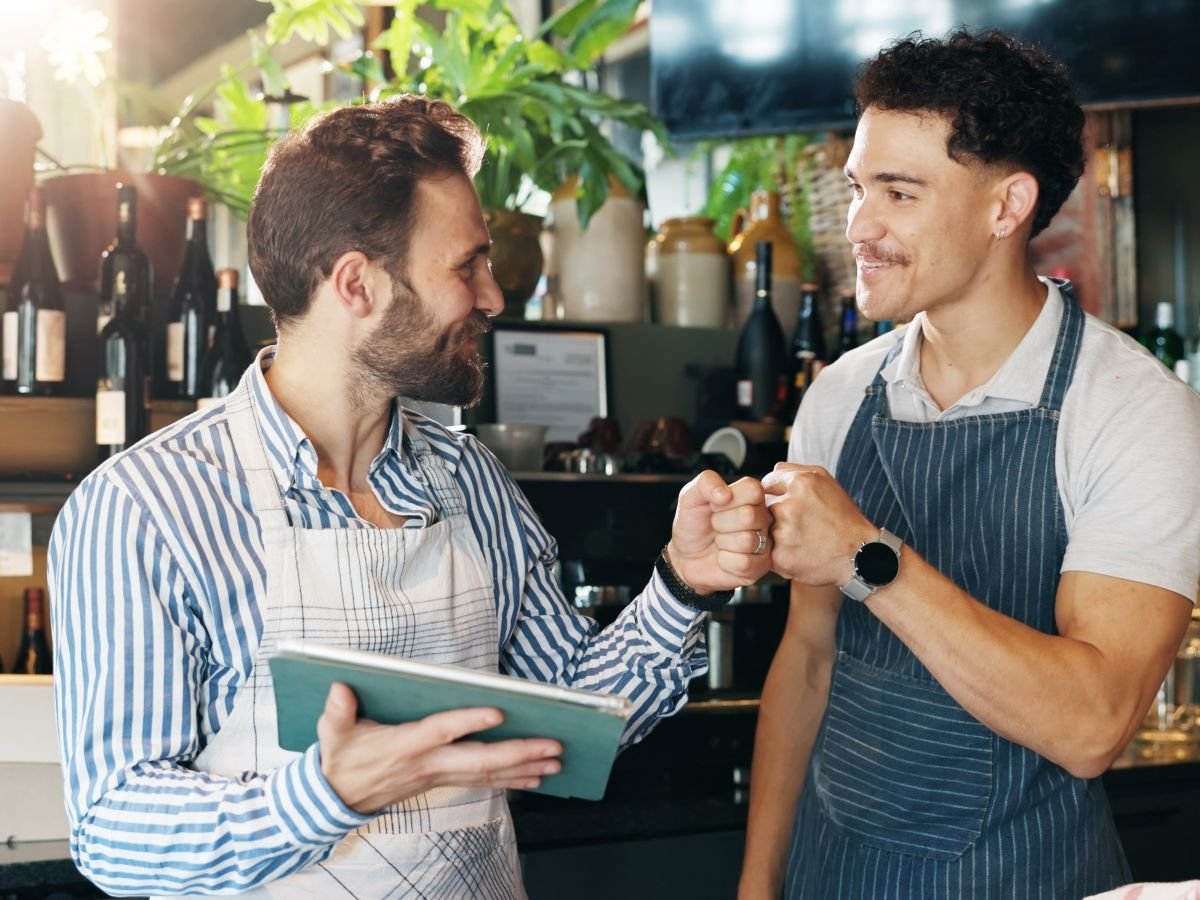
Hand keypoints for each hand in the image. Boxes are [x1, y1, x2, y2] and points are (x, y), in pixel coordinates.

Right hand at [317, 683, 561, 813]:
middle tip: (553, 745)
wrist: (338, 799)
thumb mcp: (332, 733)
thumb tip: (339, 688)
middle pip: (479, 760)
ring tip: (557, 761)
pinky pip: (484, 781)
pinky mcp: (443, 781)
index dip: (468, 722)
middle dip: (519, 752)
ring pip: (488, 774)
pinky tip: (536, 776)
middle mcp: (428, 763)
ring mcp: (438, 775)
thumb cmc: (341, 758)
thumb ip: (337, 712)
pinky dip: (512, 779)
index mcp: (405, 745)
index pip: (441, 731)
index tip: (497, 712)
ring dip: (525, 767)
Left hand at [667, 471, 772, 593]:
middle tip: (715, 526)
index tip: (714, 505)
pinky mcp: (760, 566)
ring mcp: (764, 542)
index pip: (753, 489)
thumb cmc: (693, 525)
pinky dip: (725, 561)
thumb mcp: (691, 497)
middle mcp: (762, 518)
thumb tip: (725, 493)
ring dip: (722, 542)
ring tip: (719, 541)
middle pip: (748, 516)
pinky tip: (723, 557)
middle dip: (720, 522)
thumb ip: (706, 482)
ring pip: (747, 540)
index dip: (727, 499)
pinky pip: (744, 563)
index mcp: (750, 497)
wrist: (685, 556)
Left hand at [761, 463, 876, 586]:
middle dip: (776, 513)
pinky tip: (800, 552)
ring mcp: (783, 533)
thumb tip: (772, 471)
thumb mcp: (825, 481)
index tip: (792, 503)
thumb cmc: (842, 517)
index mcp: (800, 484)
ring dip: (777, 533)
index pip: (768, 483)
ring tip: (802, 538)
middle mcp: (788, 506)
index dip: (778, 493)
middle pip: (764, 506)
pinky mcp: (780, 557)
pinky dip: (781, 552)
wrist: (860, 555)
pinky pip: (769, 551)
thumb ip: (794, 470)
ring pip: (765, 529)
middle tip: (801, 523)